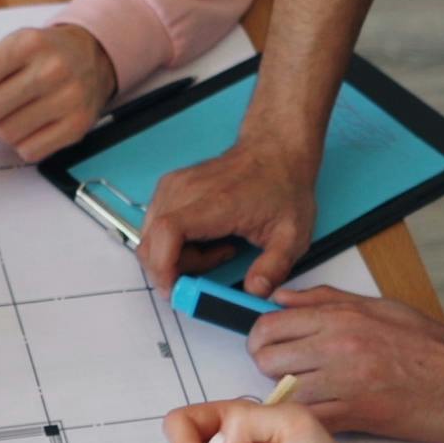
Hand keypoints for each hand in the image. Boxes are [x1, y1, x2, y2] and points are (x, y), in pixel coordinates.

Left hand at [0, 26, 116, 158]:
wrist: (91, 57)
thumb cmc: (37, 55)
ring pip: (5, 134)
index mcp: (26, 44)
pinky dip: (16, 145)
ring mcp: (67, 99)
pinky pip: (28, 151)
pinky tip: (23, 126)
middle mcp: (50, 69)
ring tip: (0, 117)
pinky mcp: (76, 127)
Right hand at [138, 133, 318, 294]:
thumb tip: (254, 291)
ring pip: (151, 238)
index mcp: (215, 202)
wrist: (275, 151)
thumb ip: (274, 268)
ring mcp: (174, 186)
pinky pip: (156, 227)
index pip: (167, 233)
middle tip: (209, 272)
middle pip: (152, 242)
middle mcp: (186, 190)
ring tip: (215, 250)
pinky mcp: (170, 187)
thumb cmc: (282, 187)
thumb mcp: (292, 235)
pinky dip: (173, 244)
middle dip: (172, 269)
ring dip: (175, 257)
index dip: (162, 267)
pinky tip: (204, 239)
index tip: (175, 288)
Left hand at [243, 286, 443, 442]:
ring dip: (283, 397)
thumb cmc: (432, 346)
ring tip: (297, 396)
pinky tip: (313, 416)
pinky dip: (304, 420)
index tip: (266, 345)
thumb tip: (281, 298)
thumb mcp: (379, 307)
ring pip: (283, 391)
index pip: (271, 323)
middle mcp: (339, 346)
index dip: (259, 337)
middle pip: (268, 358)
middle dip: (266, 367)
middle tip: (280, 373)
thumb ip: (325, 300)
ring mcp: (347, 382)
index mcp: (343, 317)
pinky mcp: (358, 415)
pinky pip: (310, 419)